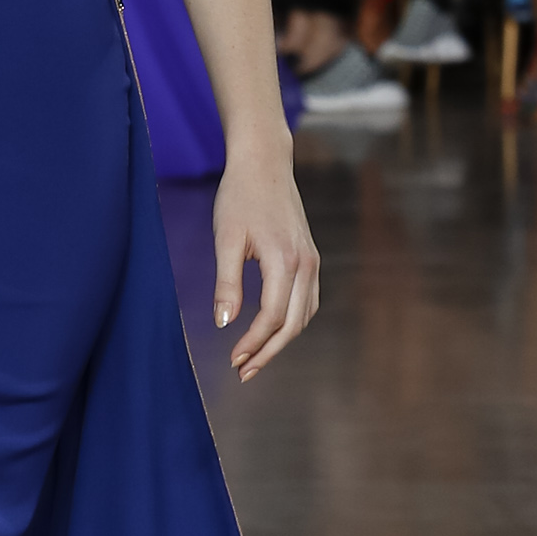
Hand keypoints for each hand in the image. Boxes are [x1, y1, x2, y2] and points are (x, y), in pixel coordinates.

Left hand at [213, 144, 319, 380]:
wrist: (264, 163)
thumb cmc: (239, 197)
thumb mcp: (226, 239)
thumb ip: (226, 283)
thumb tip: (224, 323)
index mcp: (284, 260)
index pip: (272, 316)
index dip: (253, 343)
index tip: (233, 361)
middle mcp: (306, 263)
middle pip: (293, 324)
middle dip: (268, 352)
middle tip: (243, 372)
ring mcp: (312, 260)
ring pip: (304, 315)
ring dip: (281, 340)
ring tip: (254, 357)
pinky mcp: (311, 257)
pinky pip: (308, 300)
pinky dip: (292, 321)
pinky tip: (272, 330)